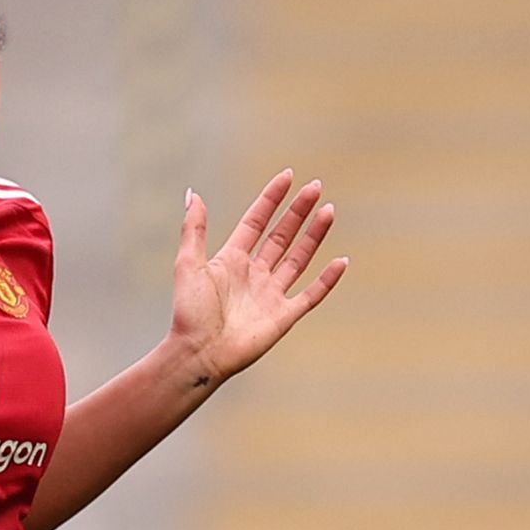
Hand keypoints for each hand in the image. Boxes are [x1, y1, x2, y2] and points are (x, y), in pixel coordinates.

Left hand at [168, 169, 346, 388]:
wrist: (197, 353)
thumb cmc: (188, 313)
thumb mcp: (188, 264)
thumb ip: (194, 229)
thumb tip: (192, 193)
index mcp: (231, 260)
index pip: (256, 222)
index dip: (271, 199)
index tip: (288, 176)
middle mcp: (254, 275)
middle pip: (281, 236)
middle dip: (298, 211)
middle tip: (316, 186)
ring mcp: (270, 295)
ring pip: (299, 258)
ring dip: (314, 235)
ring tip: (329, 210)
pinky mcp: (283, 316)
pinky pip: (311, 295)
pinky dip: (327, 279)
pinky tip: (341, 261)